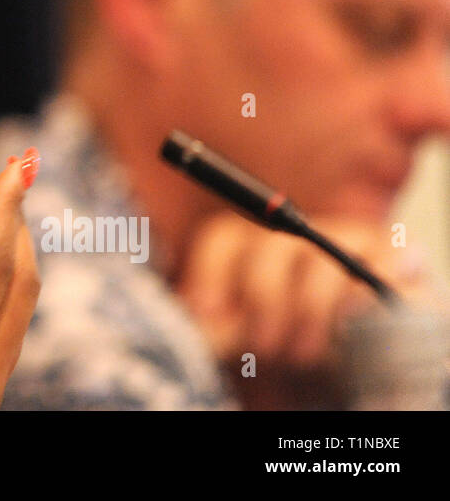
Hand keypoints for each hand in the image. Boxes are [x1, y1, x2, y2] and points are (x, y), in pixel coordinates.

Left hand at [178, 213, 430, 370]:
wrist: (366, 354)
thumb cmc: (292, 340)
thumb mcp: (248, 335)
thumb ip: (218, 326)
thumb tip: (191, 319)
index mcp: (253, 243)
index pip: (223, 237)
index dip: (209, 272)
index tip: (205, 313)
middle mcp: (295, 232)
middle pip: (269, 246)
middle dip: (262, 299)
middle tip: (264, 347)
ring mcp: (347, 237)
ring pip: (319, 259)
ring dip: (309, 309)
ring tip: (305, 354)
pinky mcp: (395, 256)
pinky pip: (379, 268)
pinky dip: (363, 300)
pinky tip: (352, 326)